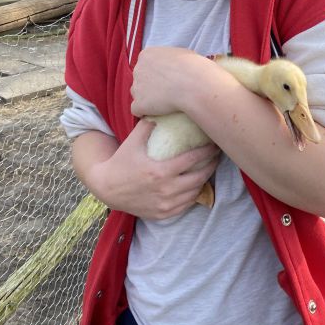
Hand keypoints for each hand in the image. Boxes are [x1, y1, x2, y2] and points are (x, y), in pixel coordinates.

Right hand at [92, 119, 219, 218]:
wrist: (107, 189)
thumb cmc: (121, 162)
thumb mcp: (132, 142)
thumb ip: (147, 125)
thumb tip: (161, 109)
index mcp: (160, 171)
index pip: (191, 160)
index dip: (206, 152)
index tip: (214, 145)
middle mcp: (165, 190)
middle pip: (199, 178)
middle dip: (211, 166)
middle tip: (217, 156)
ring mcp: (165, 204)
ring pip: (195, 193)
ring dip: (205, 180)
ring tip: (210, 168)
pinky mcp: (163, 214)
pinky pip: (186, 205)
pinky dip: (194, 195)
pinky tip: (197, 185)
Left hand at [130, 46, 207, 116]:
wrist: (193, 84)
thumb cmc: (193, 68)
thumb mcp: (182, 54)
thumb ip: (172, 59)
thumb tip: (176, 65)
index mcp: (147, 55)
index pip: (145, 65)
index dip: (155, 74)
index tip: (166, 80)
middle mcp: (138, 69)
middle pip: (140, 79)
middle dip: (149, 86)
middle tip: (165, 92)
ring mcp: (136, 87)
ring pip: (137, 95)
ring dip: (147, 99)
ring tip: (163, 104)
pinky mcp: (139, 104)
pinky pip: (137, 110)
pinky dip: (146, 113)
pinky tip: (157, 114)